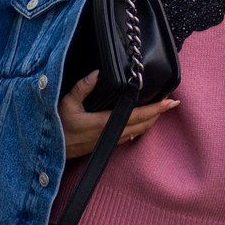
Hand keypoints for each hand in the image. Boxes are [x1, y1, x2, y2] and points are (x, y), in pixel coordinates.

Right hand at [58, 70, 180, 158]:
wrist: (51, 151)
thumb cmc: (57, 126)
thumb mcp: (66, 103)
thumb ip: (82, 87)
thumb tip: (97, 72)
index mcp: (104, 123)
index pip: (137, 114)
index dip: (156, 108)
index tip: (171, 102)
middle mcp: (111, 134)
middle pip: (143, 125)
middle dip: (158, 114)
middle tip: (172, 103)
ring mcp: (109, 141)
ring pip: (137, 132)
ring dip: (150, 122)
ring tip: (160, 110)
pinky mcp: (105, 145)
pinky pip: (128, 137)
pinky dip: (139, 129)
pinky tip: (142, 124)